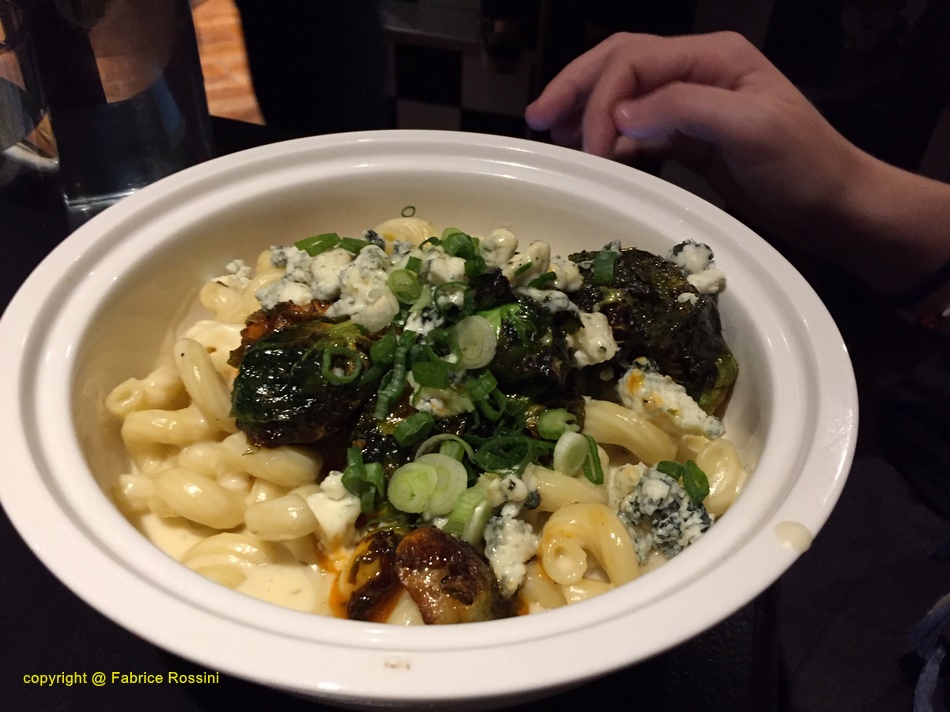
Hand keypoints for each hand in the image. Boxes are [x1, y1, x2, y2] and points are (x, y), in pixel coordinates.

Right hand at [525, 32, 864, 244]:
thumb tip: (620, 118)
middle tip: (538, 117)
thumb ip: (685, 110)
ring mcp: (692, 105)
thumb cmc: (805, 166)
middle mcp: (698, 72)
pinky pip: (638, 130)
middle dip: (576, 87)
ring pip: (624, 94)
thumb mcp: (753, 129)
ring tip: (553, 135)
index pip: (635, 60)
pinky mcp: (690, 139)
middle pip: (621, 63)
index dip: (601, 99)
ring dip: (586, 111)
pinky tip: (594, 156)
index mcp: (713, 57)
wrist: (835, 206)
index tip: (585, 147)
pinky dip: (610, 140)